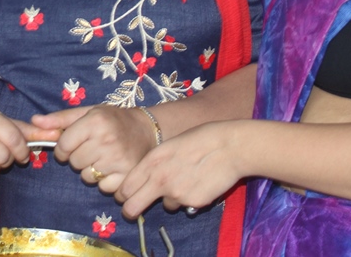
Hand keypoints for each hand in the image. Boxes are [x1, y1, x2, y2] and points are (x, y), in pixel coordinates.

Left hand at [32, 105, 157, 193]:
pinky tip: (113, 168)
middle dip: (78, 158)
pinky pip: (103, 188)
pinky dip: (105, 182)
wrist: (147, 130)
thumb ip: (61, 118)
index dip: (63, 148)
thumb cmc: (113, 119)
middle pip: (74, 163)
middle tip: (92, 148)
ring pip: (87, 177)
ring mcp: (118, 160)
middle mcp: (106, 140)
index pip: (63, 145)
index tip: (72, 145)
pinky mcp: (127, 176)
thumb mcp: (88, 112)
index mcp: (95, 122)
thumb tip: (34, 121)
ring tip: (103, 157)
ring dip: (91, 170)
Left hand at [116, 120, 244, 218]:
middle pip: (133, 206)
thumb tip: (145, 177)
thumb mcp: (168, 146)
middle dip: (130, 210)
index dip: (122, 194)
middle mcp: (160, 180)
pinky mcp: (194, 203)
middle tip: (131, 211)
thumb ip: (154, 163)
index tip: (124, 196)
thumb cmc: (199, 139)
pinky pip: (186, 205)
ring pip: (166, 205)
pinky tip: (199, 183)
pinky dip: (189, 199)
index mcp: (151, 162)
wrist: (228, 147)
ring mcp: (177, 194)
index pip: (125, 187)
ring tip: (186, 181)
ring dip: (171, 199)